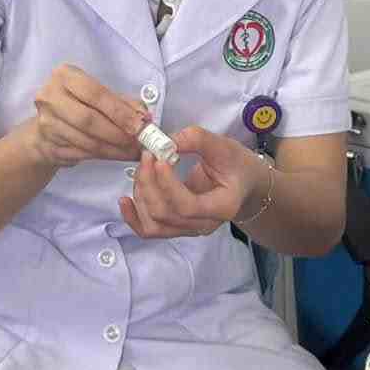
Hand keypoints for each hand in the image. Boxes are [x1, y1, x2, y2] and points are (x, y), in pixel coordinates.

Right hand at [27, 64, 147, 166]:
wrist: (46, 127)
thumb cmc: (77, 104)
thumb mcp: (98, 95)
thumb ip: (122, 103)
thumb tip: (145, 117)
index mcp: (65, 76)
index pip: (96, 94)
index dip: (120, 112)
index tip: (139, 125)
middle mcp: (50, 98)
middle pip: (89, 120)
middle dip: (117, 133)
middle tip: (137, 142)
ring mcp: (47, 123)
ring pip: (86, 142)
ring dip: (114, 149)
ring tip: (131, 151)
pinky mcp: (48, 146)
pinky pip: (81, 154)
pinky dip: (103, 157)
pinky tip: (117, 155)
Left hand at [120, 126, 263, 239]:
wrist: (245, 185)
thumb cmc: (237, 165)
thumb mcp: (224, 146)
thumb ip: (197, 139)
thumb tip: (165, 141)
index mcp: (221, 206)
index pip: (186, 206)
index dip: (167, 184)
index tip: (160, 158)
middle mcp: (204, 225)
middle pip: (165, 214)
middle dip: (149, 183)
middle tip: (147, 155)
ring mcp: (188, 229)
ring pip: (154, 224)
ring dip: (141, 194)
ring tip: (142, 168)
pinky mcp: (176, 226)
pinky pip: (150, 230)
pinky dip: (133, 217)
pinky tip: (125, 200)